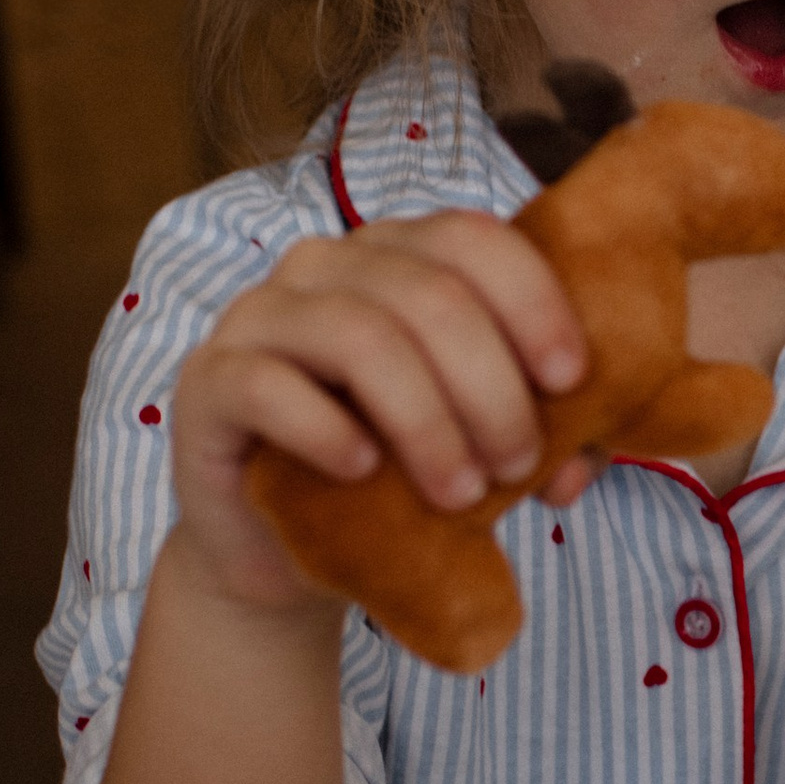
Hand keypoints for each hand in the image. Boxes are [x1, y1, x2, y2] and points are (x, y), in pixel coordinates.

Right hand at [166, 213, 594, 614]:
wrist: (282, 544)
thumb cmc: (391, 479)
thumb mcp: (478, 451)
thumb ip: (540, 443)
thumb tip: (574, 468)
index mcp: (399, 257)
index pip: (471, 239)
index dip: (532, 301)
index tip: (571, 382)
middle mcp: (326, 266)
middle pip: (427, 295)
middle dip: (490, 386)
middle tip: (517, 465)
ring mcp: (260, 316)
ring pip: (358, 336)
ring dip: (425, 421)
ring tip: (461, 493)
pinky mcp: (210, 382)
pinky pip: (269, 386)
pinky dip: (327, 430)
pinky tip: (364, 472)